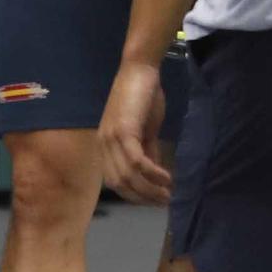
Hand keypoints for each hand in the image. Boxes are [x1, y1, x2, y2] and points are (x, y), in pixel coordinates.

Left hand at [98, 61, 169, 203]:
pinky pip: (135, 161)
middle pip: (120, 183)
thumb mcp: (146, 130)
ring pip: (128, 176)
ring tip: (168, 193)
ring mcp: (111, 139)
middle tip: (164, 201)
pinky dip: (151, 173)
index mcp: (105, 146)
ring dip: (149, 189)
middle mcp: (103, 145)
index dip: (135, 195)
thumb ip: (147, 151)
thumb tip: (154, 173)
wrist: (140, 70)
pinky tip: (166, 177)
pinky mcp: (123, 131)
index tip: (154, 200)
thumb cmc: (143, 96)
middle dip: (143, 197)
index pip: (115, 181)